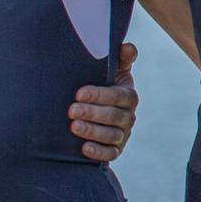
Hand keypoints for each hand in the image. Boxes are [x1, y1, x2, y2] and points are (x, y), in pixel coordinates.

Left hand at [70, 42, 139, 163]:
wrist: (91, 110)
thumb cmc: (99, 85)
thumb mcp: (110, 70)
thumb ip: (119, 58)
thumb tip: (126, 47)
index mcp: (128, 95)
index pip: (118, 95)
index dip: (100, 95)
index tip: (79, 93)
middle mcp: (128, 116)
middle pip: (114, 116)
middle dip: (92, 113)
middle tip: (71, 110)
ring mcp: (122, 134)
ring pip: (111, 135)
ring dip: (92, 131)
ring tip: (73, 126)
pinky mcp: (115, 150)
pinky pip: (110, 154)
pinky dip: (98, 152)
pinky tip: (83, 148)